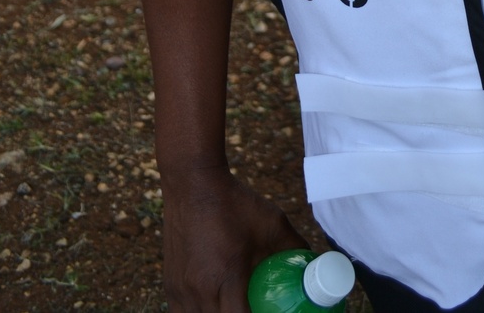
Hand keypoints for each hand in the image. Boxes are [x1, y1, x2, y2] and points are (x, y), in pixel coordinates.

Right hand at [161, 162, 306, 312]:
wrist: (193, 183)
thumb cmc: (233, 202)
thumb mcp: (272, 222)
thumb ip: (292, 246)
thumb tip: (312, 262)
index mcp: (227, 278)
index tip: (268, 312)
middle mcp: (200, 290)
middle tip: (253, 309)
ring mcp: (182, 290)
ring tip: (232, 306)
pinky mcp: (170, 285)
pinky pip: (182, 312)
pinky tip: (212, 305)